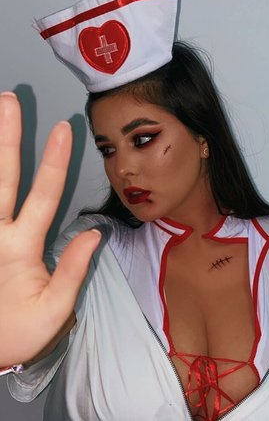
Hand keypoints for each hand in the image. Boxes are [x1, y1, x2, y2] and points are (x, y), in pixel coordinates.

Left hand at [0, 92, 100, 366]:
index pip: (43, 195)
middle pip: (1, 179)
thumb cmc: (20, 331)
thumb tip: (95, 233)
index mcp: (21, 248)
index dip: (55, 161)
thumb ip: (74, 268)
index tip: (62, 129)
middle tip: (8, 102)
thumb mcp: (56, 308)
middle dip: (6, 139)